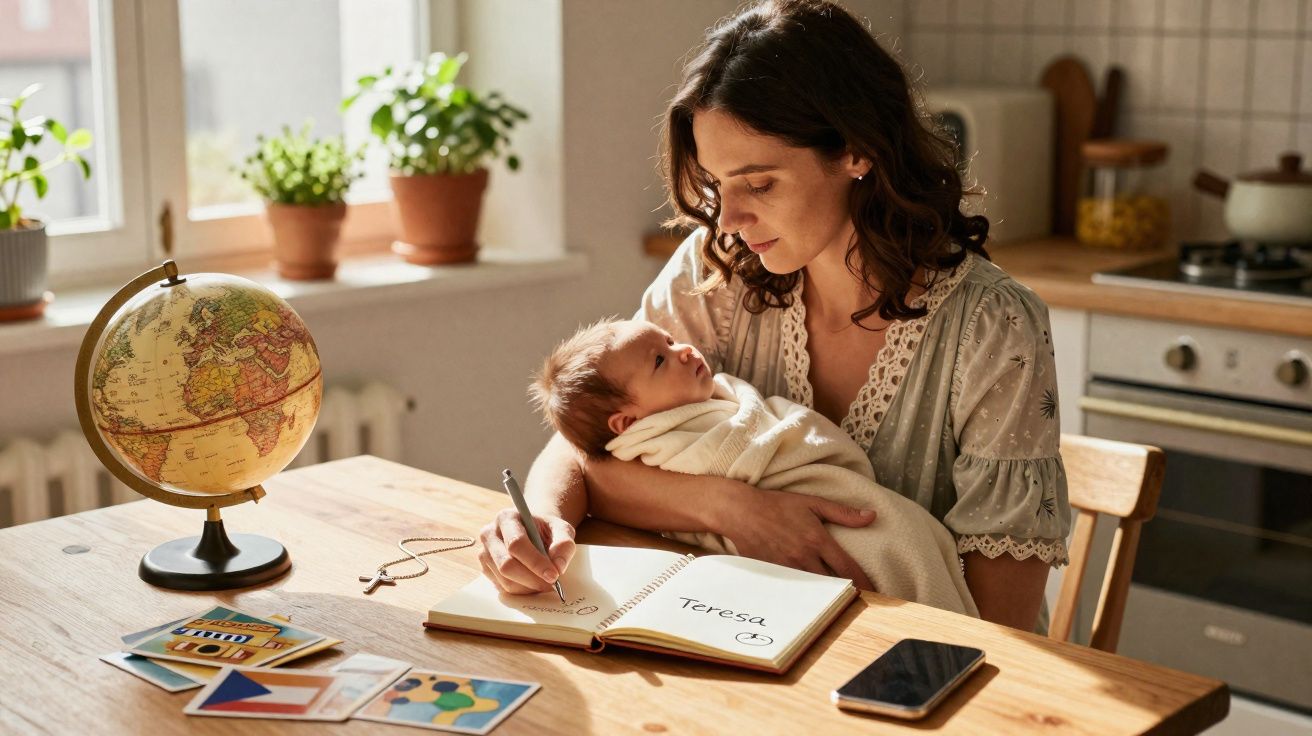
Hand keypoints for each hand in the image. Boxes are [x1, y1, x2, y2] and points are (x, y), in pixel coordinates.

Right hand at [477, 507, 576, 594]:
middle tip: (552, 584)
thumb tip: (558, 565)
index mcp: (506, 518)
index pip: (516, 543)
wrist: (532, 532)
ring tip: (545, 583)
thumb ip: (564, 543)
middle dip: (532, 579)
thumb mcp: (561, 529)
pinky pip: (502, 588)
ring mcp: (484, 553)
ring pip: (504, 579)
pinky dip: (522, 591)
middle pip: (506, 564)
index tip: (553, 575)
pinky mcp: (485, 569)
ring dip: (528, 587)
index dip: (535, 562)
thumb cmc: (546, 530)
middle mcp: (490, 534)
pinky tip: (533, 583)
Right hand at [721, 485, 876, 589]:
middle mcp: (804, 557)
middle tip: (860, 602)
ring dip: (827, 597)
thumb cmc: (777, 505)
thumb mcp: (812, 502)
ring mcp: (787, 568)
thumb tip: (871, 516)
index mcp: (818, 539)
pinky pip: (793, 591)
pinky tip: (811, 602)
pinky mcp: (772, 574)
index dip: (864, 583)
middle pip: (833, 584)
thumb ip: (843, 513)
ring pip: (814, 590)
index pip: (848, 568)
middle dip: (847, 594)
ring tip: (839, 605)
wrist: (741, 511)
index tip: (875, 592)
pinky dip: (804, 597)